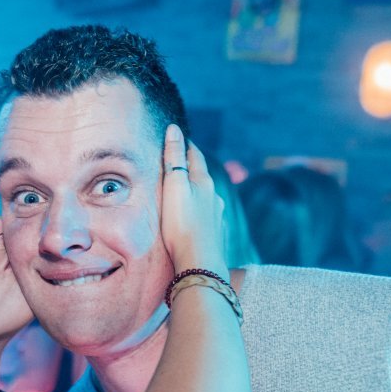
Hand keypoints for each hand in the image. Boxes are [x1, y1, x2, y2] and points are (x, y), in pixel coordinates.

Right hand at [159, 124, 227, 277]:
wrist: (199, 262)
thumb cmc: (182, 224)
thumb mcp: (174, 186)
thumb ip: (174, 158)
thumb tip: (175, 129)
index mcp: (204, 182)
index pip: (195, 156)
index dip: (185, 145)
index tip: (178, 136)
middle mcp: (214, 196)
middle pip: (202, 174)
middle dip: (191, 165)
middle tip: (180, 158)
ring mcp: (216, 215)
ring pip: (206, 195)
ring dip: (196, 188)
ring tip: (185, 187)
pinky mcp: (214, 232)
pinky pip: (207, 213)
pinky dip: (199, 207)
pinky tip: (195, 214)